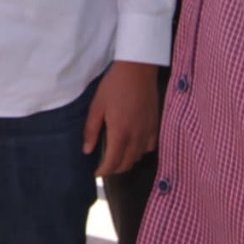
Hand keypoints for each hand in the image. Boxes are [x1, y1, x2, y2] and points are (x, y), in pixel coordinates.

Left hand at [84, 61, 161, 177]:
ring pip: (138, 157)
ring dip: (127, 161)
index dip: (103, 171)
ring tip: (117, 157)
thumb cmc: (114, 86)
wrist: (138, 69)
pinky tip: (134, 146)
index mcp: (120, 132)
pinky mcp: (156, 124)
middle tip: (104, 166)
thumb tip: (87, 151)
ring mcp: (148, 131)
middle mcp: (136, 136)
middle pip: (127, 163)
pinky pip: (150, 146)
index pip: (113, 162)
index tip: (96, 173)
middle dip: (114, 169)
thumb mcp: (97, 106)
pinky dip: (141, 151)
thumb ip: (91, 130)